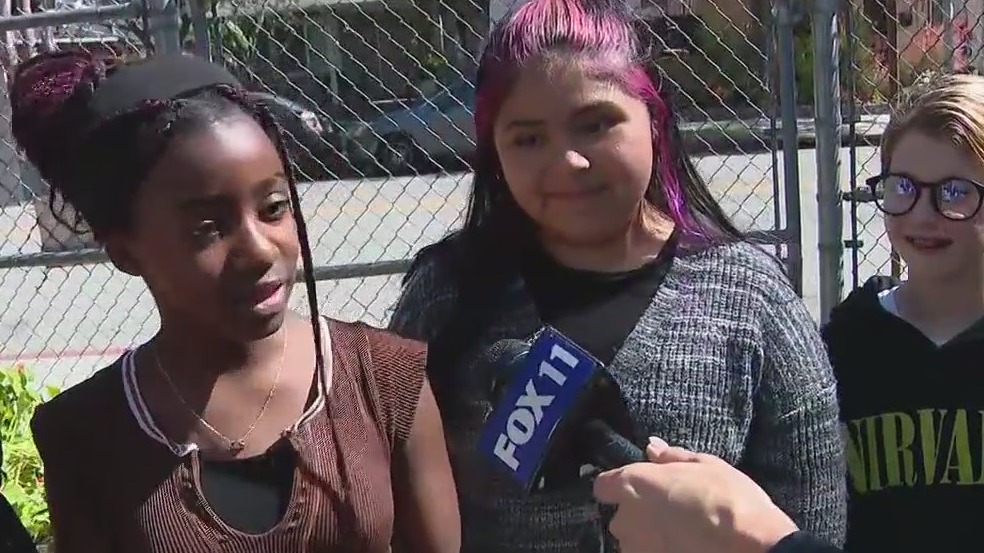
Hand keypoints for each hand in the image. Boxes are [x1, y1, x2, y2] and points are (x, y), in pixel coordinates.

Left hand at [593, 438, 798, 552]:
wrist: (747, 545)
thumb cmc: (727, 497)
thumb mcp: (705, 465)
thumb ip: (672, 457)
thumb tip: (652, 448)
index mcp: (633, 484)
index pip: (603, 485)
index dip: (618, 486)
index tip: (636, 488)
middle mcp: (626, 518)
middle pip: (621, 517)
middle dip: (640, 515)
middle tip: (671, 512)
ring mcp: (636, 548)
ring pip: (635, 541)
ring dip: (649, 538)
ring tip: (682, 534)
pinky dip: (661, 552)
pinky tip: (685, 547)